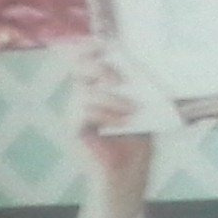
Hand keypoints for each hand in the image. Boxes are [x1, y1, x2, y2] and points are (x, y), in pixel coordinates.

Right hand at [76, 44, 152, 217]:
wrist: (128, 176)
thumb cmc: (136, 142)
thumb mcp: (143, 108)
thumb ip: (138, 88)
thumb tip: (139, 64)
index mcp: (100, 86)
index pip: (87, 57)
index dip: (90, 46)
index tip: (104, 41)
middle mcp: (84, 94)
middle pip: (80, 67)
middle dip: (98, 67)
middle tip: (119, 79)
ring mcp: (76, 111)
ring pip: (86, 92)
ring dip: (113, 100)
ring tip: (134, 110)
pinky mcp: (74, 129)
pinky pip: (84, 112)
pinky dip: (107, 114)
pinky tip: (124, 122)